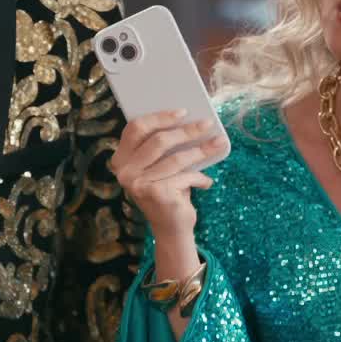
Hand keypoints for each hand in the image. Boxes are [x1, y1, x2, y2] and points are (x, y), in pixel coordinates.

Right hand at [110, 110, 221, 257]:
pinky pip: (184, 176)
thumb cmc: (168, 191)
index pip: (136, 128)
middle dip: (188, 131)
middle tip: (208, 124)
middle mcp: (124, 172)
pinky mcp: (156, 194)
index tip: (183, 112)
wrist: (171, 229)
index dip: (159, 117)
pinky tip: (206, 182)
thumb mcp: (161, 166)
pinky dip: (199, 178)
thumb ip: (165, 146)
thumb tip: (191, 119)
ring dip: (201, 151)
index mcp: (121, 159)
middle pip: (159, 141)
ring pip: (176, 158)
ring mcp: (138, 184)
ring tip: (219, 144)